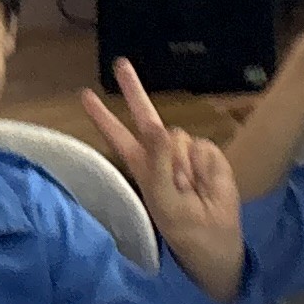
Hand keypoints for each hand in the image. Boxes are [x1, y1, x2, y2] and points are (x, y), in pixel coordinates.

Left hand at [77, 62, 246, 295]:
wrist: (218, 239)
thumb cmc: (184, 228)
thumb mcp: (163, 200)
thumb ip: (159, 163)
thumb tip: (160, 126)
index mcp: (142, 167)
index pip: (118, 137)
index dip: (103, 117)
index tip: (85, 95)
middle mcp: (161, 155)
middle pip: (146, 116)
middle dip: (133, 90)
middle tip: (120, 64)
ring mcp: (185, 154)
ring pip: (179, 137)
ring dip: (183, 165)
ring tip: (188, 190)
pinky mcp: (209, 156)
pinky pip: (204, 147)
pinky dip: (204, 168)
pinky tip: (204, 185)